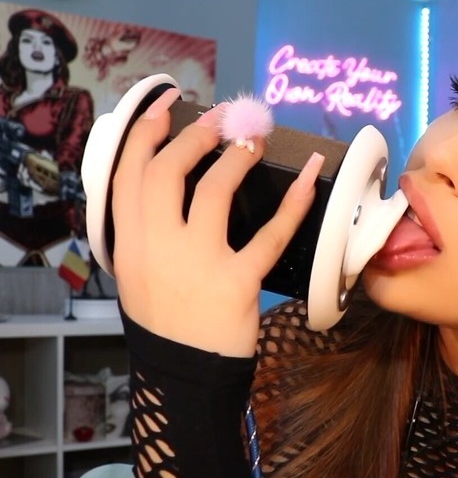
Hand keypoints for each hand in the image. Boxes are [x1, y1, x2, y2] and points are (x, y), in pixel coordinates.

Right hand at [111, 89, 323, 356]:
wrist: (184, 374)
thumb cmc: (166, 321)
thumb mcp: (136, 274)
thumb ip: (144, 231)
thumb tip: (162, 186)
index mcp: (127, 242)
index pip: (128, 173)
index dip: (147, 132)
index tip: (166, 103)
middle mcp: (155, 246)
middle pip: (168, 172)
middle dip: (196, 136)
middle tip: (222, 118)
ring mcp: (196, 263)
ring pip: (213, 191)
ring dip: (237, 156)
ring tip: (254, 139)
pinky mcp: (237, 282)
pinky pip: (270, 235)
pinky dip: (294, 203)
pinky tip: (310, 177)